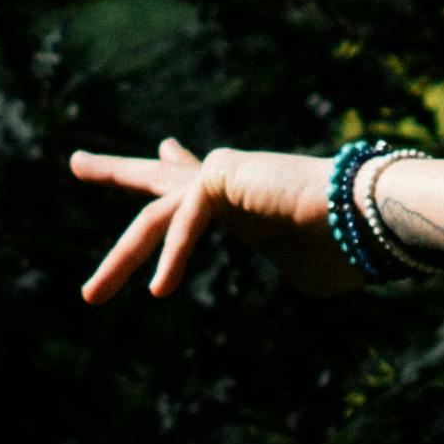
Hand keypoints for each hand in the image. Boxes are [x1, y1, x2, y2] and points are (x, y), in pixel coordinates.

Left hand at [69, 139, 360, 302]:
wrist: (368, 215)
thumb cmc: (349, 245)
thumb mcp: (309, 272)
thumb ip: (287, 266)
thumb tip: (289, 266)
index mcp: (250, 204)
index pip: (206, 185)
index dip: (176, 167)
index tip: (163, 146)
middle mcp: (232, 182)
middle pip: (161, 180)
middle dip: (116, 171)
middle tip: (75, 164)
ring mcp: (223, 175)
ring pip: (156, 215)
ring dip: (121, 259)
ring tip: (91, 297)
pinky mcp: (219, 174)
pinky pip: (185, 225)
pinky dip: (174, 257)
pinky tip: (161, 290)